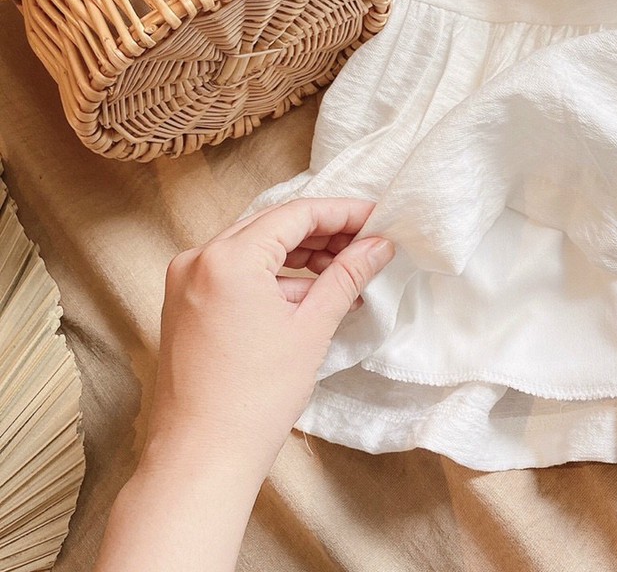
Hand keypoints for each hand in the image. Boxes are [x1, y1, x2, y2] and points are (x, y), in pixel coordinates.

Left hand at [143, 198, 394, 482]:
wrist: (200, 458)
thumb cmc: (255, 399)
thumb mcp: (312, 328)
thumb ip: (347, 275)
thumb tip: (379, 244)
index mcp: (228, 258)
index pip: (295, 214)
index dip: (341, 213)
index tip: (376, 218)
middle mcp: (198, 258)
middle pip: (272, 225)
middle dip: (322, 231)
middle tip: (366, 243)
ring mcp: (185, 280)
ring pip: (253, 245)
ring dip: (298, 253)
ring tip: (343, 271)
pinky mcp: (183, 302)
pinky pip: (234, 270)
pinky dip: (271, 274)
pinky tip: (308, 291)